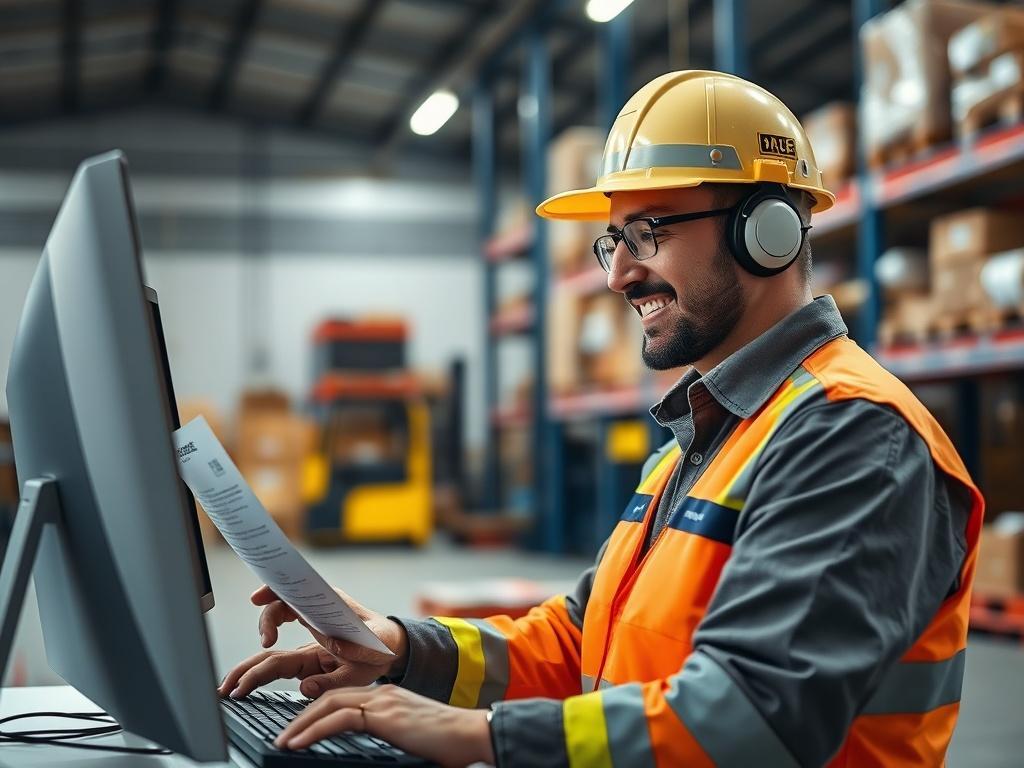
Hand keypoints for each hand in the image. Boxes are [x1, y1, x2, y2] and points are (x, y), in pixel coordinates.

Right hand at [218, 585, 407, 698]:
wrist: (391, 645)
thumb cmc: (382, 646)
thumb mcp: (370, 658)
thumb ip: (343, 667)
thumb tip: (306, 684)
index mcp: (333, 605)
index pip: (299, 589)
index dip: (276, 591)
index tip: (258, 599)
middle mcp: (320, 605)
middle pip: (284, 601)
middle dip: (265, 617)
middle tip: (265, 641)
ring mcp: (314, 615)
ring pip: (280, 612)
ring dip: (263, 628)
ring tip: (258, 655)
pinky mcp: (311, 626)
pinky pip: (285, 624)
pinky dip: (270, 632)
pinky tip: (263, 647)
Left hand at [274, 684, 494, 767]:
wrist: (475, 733)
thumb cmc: (451, 742)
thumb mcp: (411, 737)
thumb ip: (388, 737)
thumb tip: (368, 752)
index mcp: (388, 698)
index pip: (343, 699)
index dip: (317, 712)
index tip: (300, 730)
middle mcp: (383, 693)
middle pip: (330, 697)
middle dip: (302, 716)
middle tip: (283, 736)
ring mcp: (384, 700)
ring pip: (330, 703)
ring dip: (301, 723)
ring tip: (283, 741)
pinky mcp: (386, 714)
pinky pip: (341, 718)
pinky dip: (315, 730)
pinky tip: (298, 743)